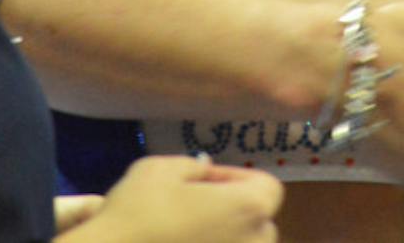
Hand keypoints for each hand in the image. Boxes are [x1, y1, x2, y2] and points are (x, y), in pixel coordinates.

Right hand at [58, 155, 282, 241]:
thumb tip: (207, 176)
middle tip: (194, 209)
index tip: (204, 182)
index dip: (235, 179)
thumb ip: (195, 168)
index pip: (266, 187)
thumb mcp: (162, 168)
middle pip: (259, 224)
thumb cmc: (138, 213)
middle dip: (234, 213)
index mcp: (250, 208)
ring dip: (223, 240)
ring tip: (185, 236)